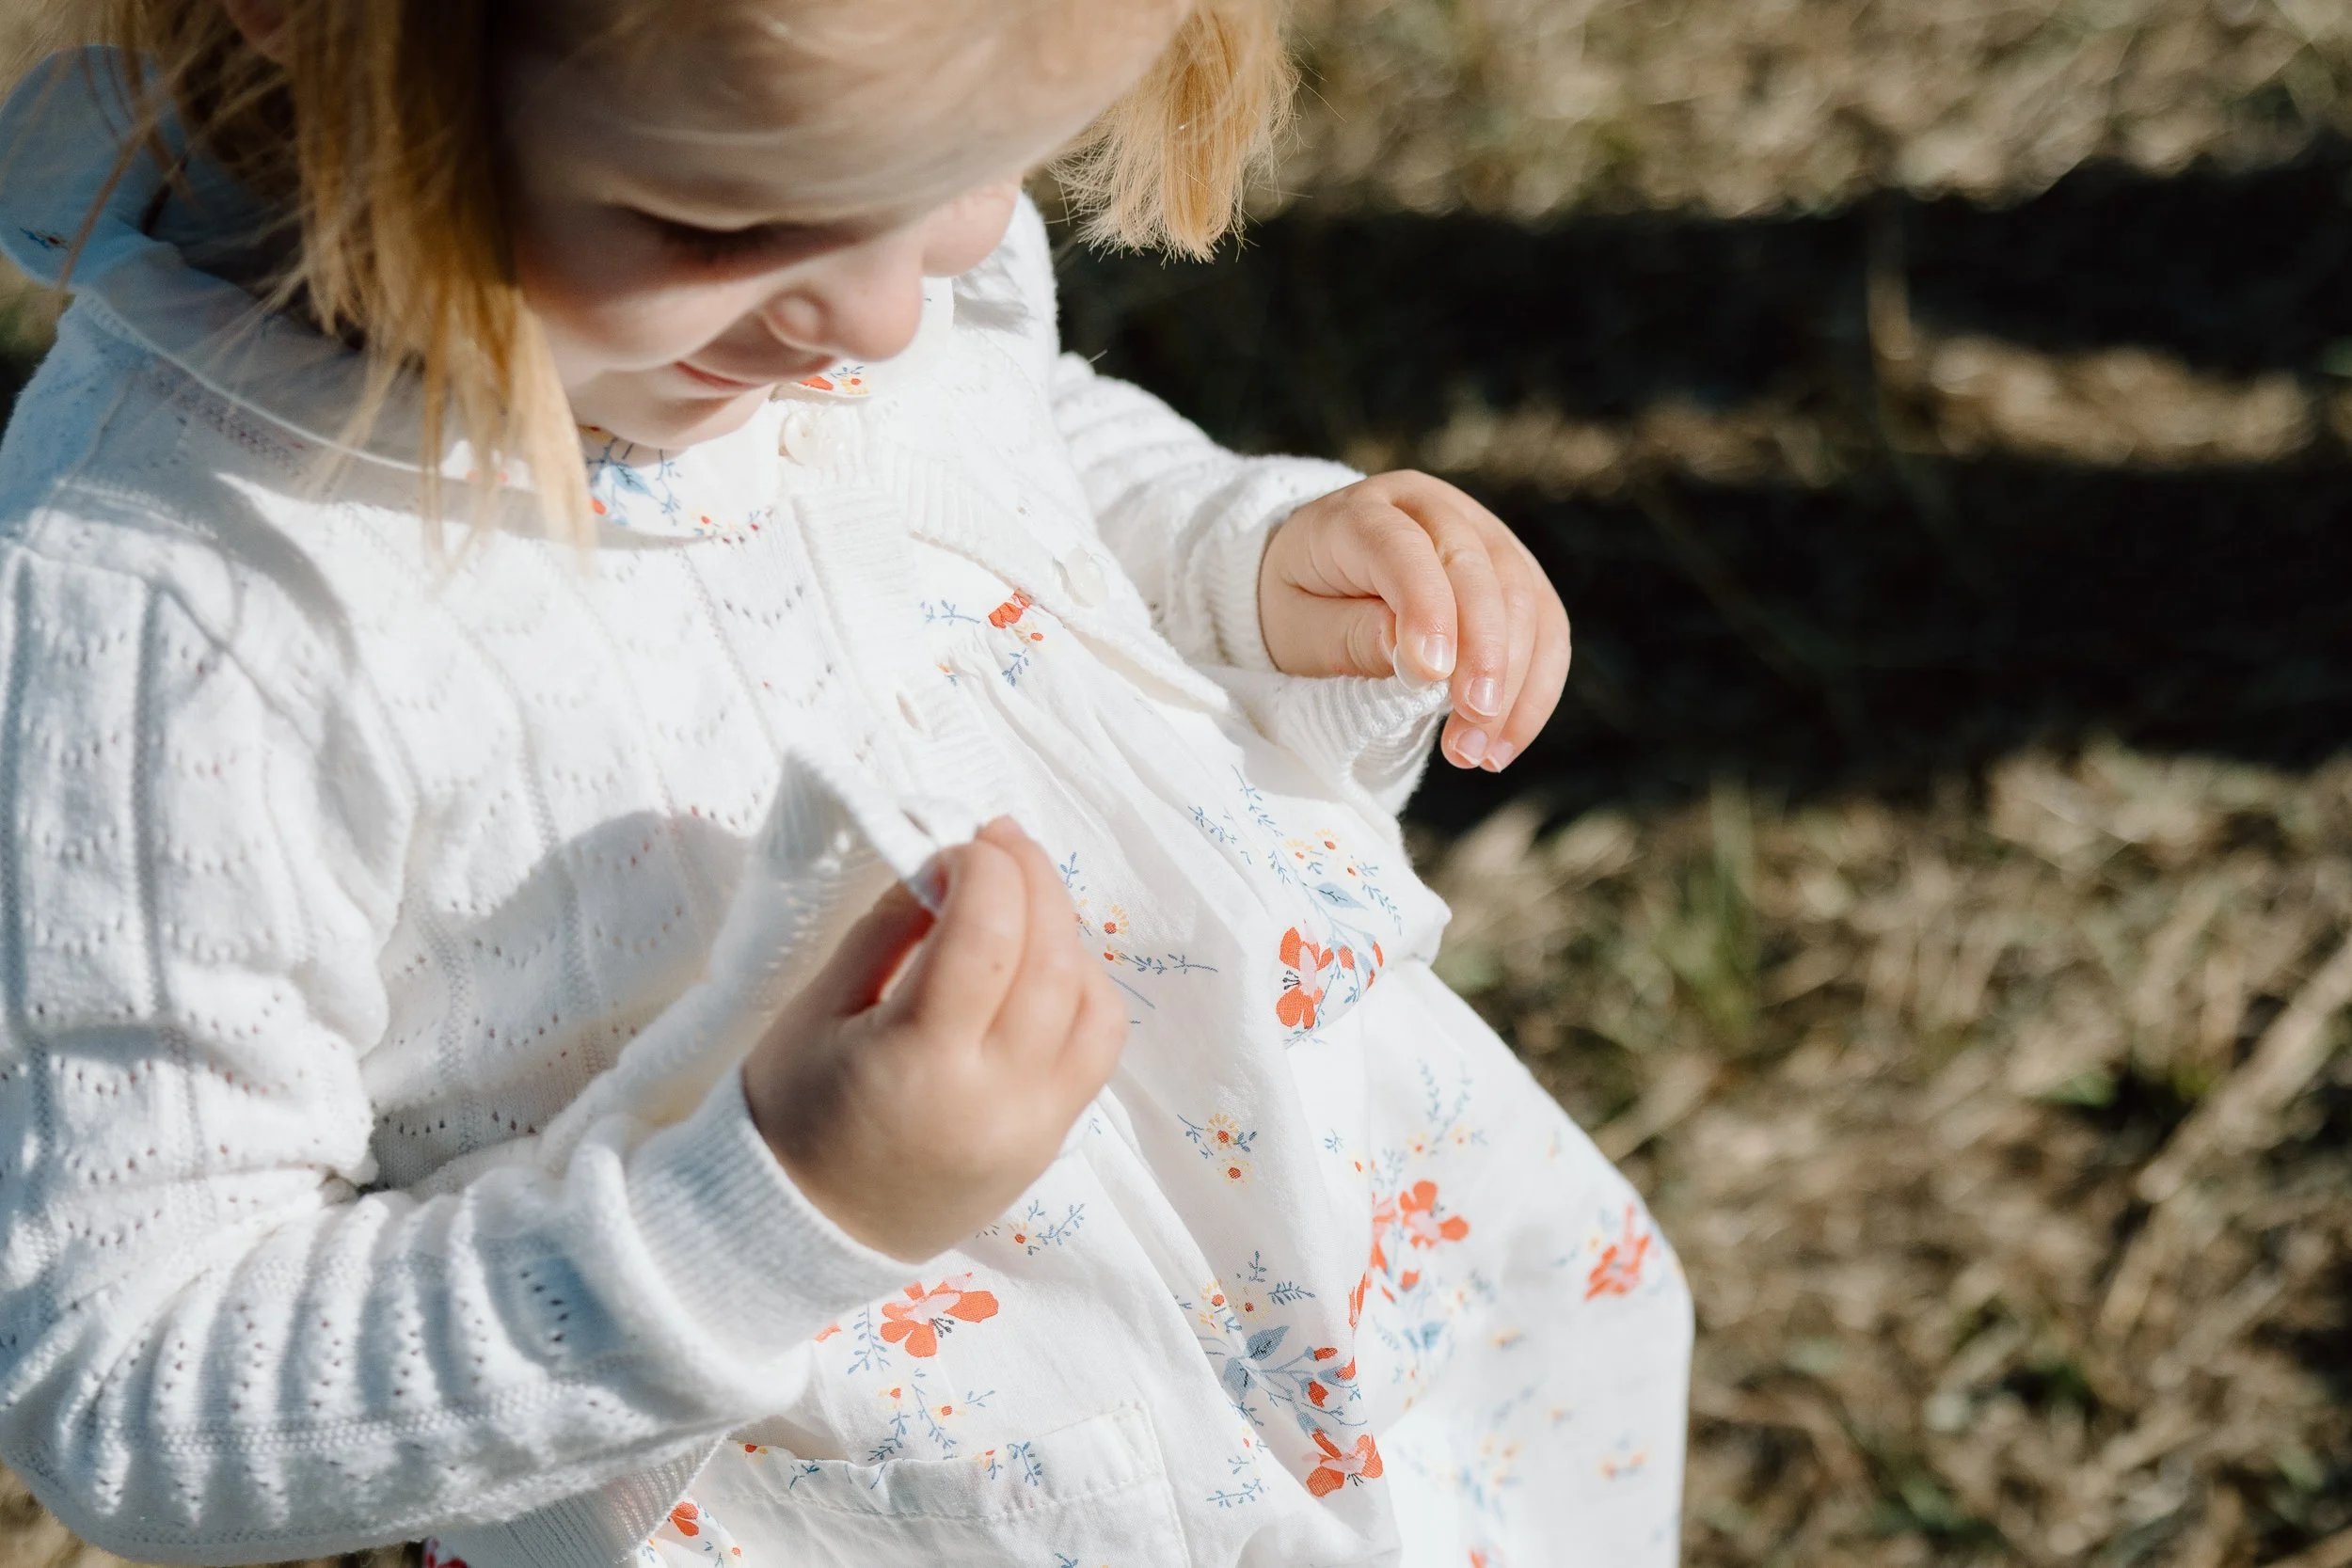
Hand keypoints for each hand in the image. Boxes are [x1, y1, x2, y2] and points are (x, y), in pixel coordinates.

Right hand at [740, 817, 1127, 1261]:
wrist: (805, 1234)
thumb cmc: (793, 1118)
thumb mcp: (816, 1010)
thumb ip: (889, 930)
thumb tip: (944, 867)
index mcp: (920, 1064)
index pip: (988, 935)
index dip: (984, 868)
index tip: (956, 844)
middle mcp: (996, 1098)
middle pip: (1053, 960)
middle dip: (1034, 881)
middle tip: (998, 844)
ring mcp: (1037, 1126)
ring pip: (1094, 1002)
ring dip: (1066, 933)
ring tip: (1020, 902)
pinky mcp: (1053, 1142)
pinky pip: (1097, 1048)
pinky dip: (1082, 990)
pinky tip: (1039, 966)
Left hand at [1258, 471, 1570, 770]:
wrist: (1320, 583)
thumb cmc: (1304, 606)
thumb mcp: (1299, 627)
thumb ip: (1350, 636)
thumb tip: (1416, 658)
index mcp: (1363, 513)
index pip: (1403, 550)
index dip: (1425, 607)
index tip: (1432, 674)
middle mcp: (1433, 510)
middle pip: (1479, 570)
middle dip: (1485, 654)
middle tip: (1470, 725)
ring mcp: (1484, 536)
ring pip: (1526, 599)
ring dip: (1514, 685)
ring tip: (1478, 754)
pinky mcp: (1516, 573)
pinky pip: (1547, 628)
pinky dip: (1535, 690)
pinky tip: (1504, 742)